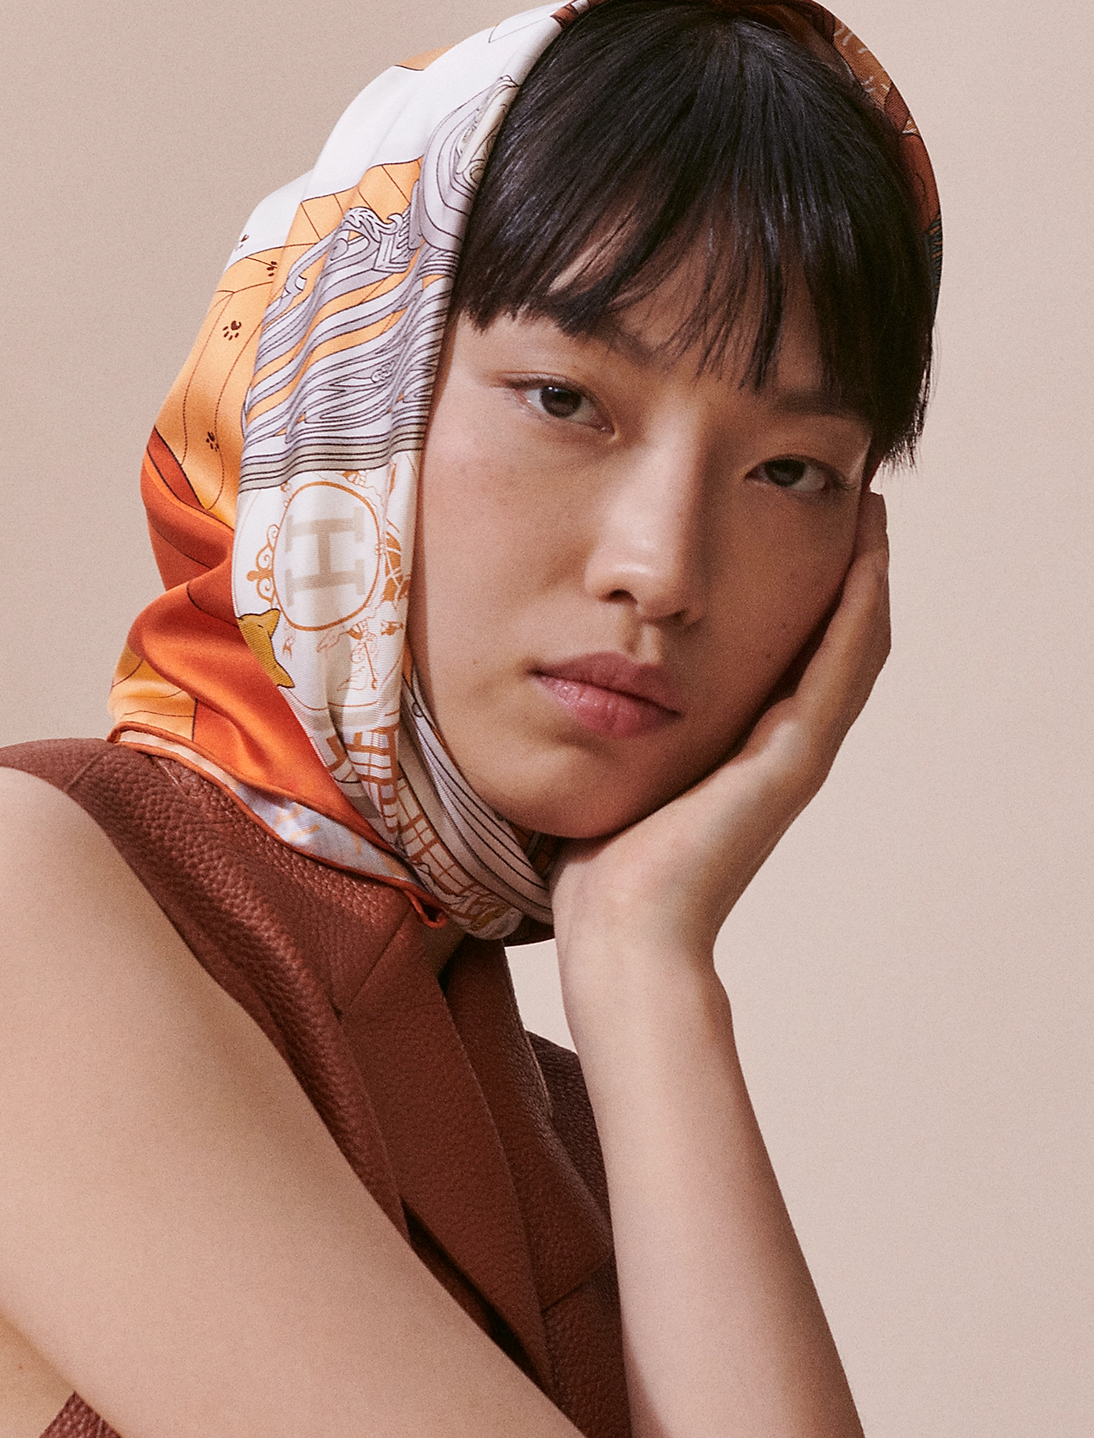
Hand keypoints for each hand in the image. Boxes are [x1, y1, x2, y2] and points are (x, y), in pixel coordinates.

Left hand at [551, 490, 889, 966]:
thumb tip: (568, 686)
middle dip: (846, 571)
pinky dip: (859, 612)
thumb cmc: (601, 872)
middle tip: (854, 501)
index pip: (792, 656)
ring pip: (854, 648)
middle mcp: (781, 750)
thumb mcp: (613, 773)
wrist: (621, 936)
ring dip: (867, 577)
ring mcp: (794, 757)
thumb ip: (612, 731)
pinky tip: (866, 558)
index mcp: (742, 752)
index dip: (808, 593)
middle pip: (834, 643)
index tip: (800, 524)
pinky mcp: (792, 763)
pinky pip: (840, 671)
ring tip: (869, 509)